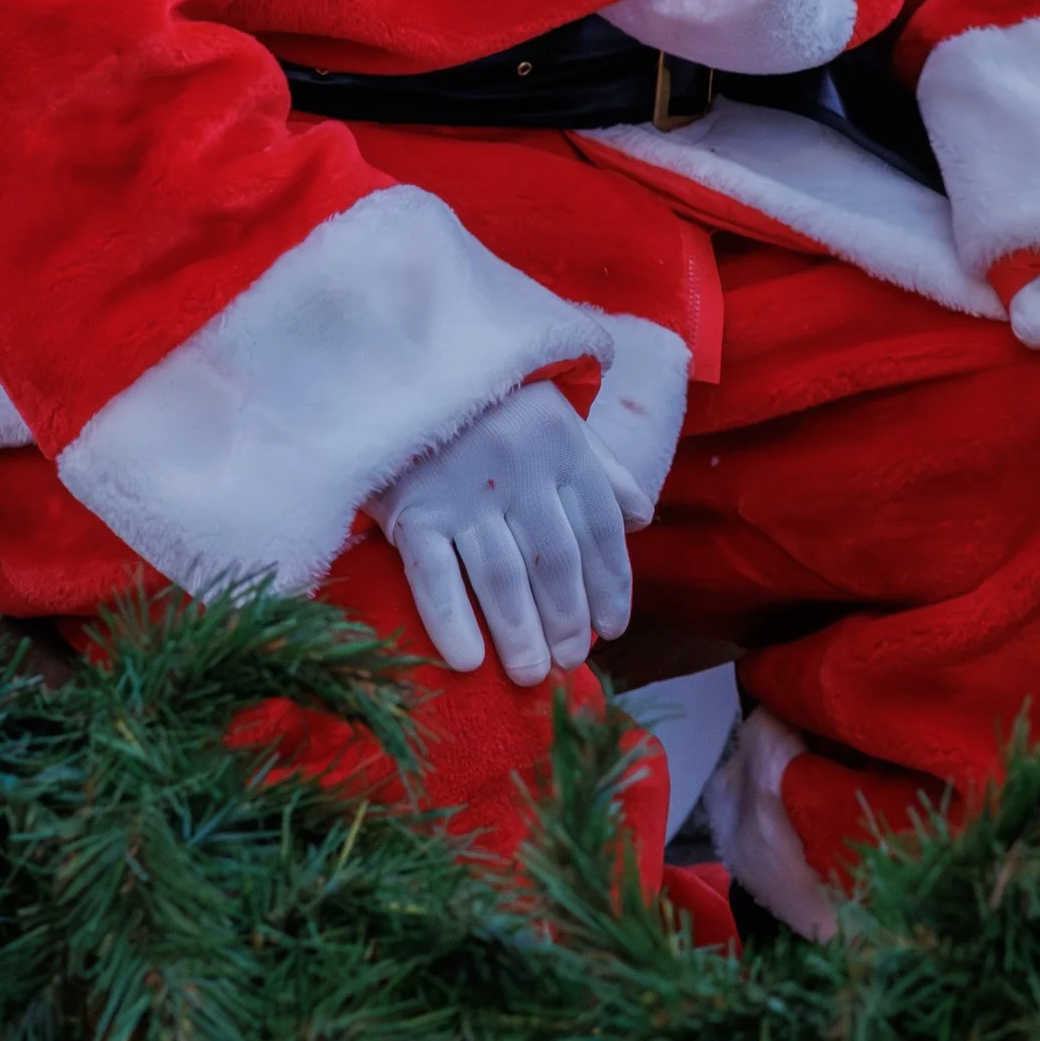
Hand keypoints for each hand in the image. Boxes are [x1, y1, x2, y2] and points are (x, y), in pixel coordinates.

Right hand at [371, 384, 647, 684]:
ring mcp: (465, 491)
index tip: (612, 629)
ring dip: (521, 634)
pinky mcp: (412, 509)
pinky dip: (452, 622)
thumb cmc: (485, 402)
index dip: (611, 584)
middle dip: (568, 619)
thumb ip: (598, 467)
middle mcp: (522, 470)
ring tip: (531, 674)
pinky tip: (468, 662)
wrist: (398, 367)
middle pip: (555, 562)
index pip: (598, 529)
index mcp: (562, 447)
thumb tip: (641, 518)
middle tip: (569, 662)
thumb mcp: (553, 417)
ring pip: (503, 578)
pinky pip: (435, 576)